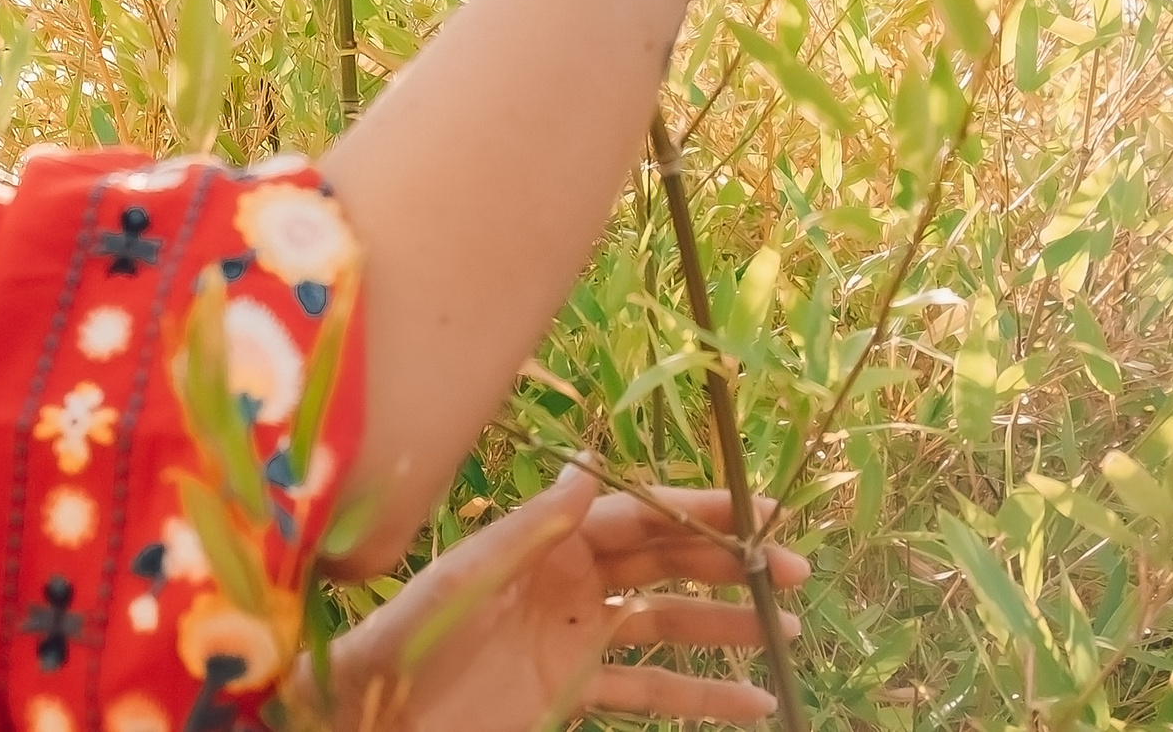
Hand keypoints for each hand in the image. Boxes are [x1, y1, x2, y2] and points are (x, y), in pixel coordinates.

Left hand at [316, 460, 808, 731]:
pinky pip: (650, 689)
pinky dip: (701, 694)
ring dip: (724, 628)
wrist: (379, 711)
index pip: (637, 515)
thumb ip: (532, 526)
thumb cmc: (411, 637)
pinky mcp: (574, 689)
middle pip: (662, 563)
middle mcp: (567, 579)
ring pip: (666, 623)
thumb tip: (590, 464)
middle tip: (793, 571)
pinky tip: (753, 703)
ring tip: (786, 636)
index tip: (758, 511)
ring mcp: (575, 634)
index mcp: (545, 542)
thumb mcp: (471, 578)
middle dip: (727, 564)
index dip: (698, 511)